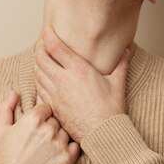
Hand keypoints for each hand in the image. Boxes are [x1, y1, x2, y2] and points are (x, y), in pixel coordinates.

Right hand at [0, 90, 79, 163]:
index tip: (38, 125)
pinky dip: (70, 148)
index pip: (48, 107)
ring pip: (67, 131)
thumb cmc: (3, 158)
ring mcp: (59, 144)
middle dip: (52, 126)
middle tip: (43, 138)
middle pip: (58, 118)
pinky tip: (59, 154)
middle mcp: (48, 129)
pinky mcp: (67, 159)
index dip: (43, 115)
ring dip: (61, 137)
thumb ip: (6, 107)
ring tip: (49, 148)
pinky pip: (76, 146)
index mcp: (33, 119)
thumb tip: (14, 92)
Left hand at [34, 26, 129, 143]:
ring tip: (40, 59)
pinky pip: (39, 89)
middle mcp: (63, 80)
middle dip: (39, 48)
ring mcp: (56, 94)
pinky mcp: (53, 106)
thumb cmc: (111, 109)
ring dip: (36, 64)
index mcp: (78, 70)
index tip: (47, 30)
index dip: (48, 36)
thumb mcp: (117, 83)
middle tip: (41, 44)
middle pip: (41, 58)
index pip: (55, 47)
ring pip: (37, 73)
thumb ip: (120, 64)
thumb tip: (127, 50)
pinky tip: (42, 79)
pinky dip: (38, 81)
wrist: (102, 133)